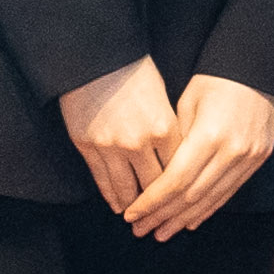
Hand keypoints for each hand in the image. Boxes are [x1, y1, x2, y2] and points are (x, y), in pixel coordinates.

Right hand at [57, 55, 175, 216]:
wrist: (94, 56)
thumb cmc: (133, 70)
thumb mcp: (162, 96)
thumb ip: (169, 128)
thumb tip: (175, 156)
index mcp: (164, 127)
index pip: (178, 169)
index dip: (182, 187)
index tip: (185, 199)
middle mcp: (139, 142)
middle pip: (155, 185)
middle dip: (161, 204)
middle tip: (164, 217)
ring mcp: (111, 147)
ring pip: (127, 189)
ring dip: (134, 207)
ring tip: (138, 217)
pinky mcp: (88, 147)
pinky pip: (102, 180)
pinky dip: (111, 196)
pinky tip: (117, 205)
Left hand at [124, 75, 273, 241]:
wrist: (261, 68)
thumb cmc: (217, 79)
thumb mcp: (188, 102)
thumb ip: (176, 141)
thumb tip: (159, 176)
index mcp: (209, 135)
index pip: (175, 180)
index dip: (152, 201)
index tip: (132, 214)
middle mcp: (232, 151)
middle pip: (191, 195)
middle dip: (163, 216)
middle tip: (140, 231)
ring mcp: (249, 158)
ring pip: (211, 199)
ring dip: (184, 219)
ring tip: (161, 233)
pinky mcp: (259, 160)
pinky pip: (230, 192)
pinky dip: (208, 209)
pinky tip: (191, 222)